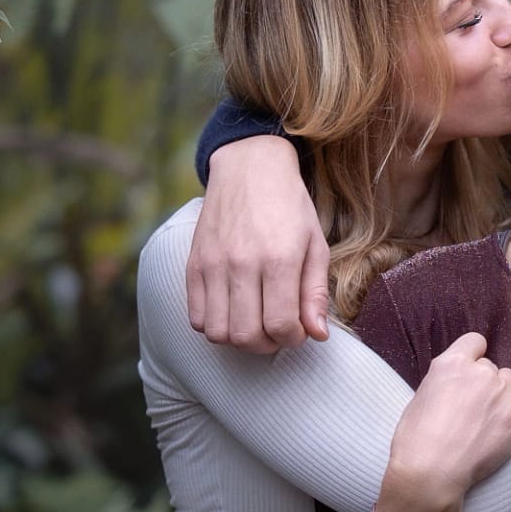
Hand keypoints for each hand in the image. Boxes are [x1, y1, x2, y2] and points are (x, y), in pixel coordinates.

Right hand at [186, 136, 330, 352]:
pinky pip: (195, 317)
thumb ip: (314, 293)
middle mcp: (241, 264)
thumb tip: (317, 334)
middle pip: (247, 336)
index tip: (299, 330)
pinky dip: (214, 325)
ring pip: (218, 333)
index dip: (293, 339)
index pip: (281, 326)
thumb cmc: (290, 207)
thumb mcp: (315, 245)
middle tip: (277, 329)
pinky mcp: (193, 264)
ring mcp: (213, 264)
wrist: (249, 167)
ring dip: (239, 338)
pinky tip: (232, 310)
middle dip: (267, 344)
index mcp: (279, 259)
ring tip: (254, 321)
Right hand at [377, 333, 510, 511]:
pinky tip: (510, 414)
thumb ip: (445, 378)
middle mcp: (479, 372)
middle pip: (491, 367)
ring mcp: (500, 392)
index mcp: (451, 363)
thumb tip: (457, 379)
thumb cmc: (417, 439)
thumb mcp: (422, 394)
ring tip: (488, 418)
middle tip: (473, 407)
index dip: (473, 356)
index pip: (475, 342)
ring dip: (502, 393)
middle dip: (484, 382)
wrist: (431, 471)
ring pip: (510, 380)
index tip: (469, 372)